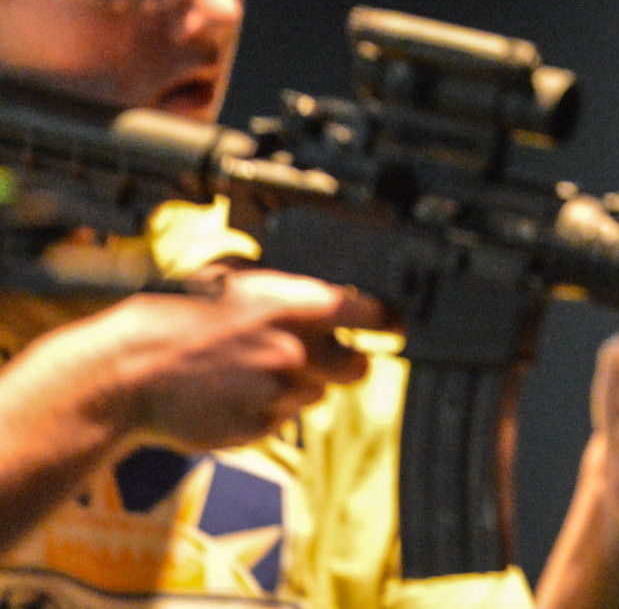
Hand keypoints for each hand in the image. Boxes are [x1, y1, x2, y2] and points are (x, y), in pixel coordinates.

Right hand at [78, 270, 382, 450]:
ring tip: (252, 372)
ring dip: (299, 385)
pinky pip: (281, 419)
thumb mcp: (237, 282)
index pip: (368, 312)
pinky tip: (233, 394)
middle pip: (356, 364)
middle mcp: (293, 349)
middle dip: (348, 361)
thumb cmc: (176, 319)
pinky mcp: (258, 427)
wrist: (128, 372)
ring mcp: (277, 392)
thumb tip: (336, 294)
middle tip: (329, 357)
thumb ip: (289, 291)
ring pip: (316, 392)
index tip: (398, 326)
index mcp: (290, 305)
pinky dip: (267, 409)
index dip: (389, 320)